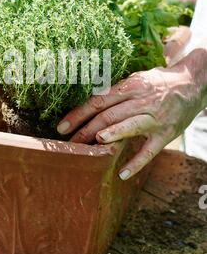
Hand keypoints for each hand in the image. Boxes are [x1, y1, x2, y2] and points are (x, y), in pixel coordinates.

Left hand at [57, 48, 206, 179]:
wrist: (192, 84)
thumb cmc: (156, 83)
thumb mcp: (136, 79)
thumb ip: (115, 91)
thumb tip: (88, 104)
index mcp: (130, 86)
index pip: (99, 100)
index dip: (79, 113)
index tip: (62, 126)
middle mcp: (141, 101)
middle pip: (109, 115)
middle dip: (86, 130)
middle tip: (69, 144)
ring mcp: (154, 118)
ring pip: (129, 127)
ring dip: (111, 135)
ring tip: (93, 144)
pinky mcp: (166, 134)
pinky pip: (150, 150)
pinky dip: (137, 163)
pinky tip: (122, 174)